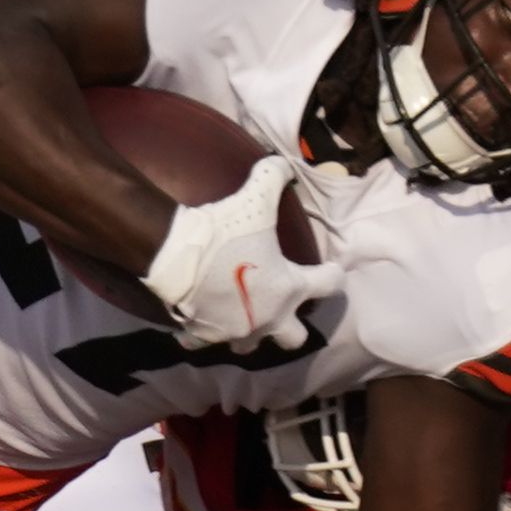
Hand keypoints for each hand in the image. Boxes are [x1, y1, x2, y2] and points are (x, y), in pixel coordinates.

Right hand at [137, 156, 339, 351]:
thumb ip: (274, 177)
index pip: (329, 286)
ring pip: (250, 346)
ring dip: (250, 331)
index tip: (330, 269)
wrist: (178, 257)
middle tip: (283, 306)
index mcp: (289, 289)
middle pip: (295, 339)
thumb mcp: (255, 197)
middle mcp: (269, 319)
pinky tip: (201, 316)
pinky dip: (206, 331)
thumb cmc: (225, 233)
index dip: (333, 275)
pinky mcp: (206, 337)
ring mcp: (237, 332)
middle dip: (293, 326)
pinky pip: (207, 341)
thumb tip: (283, 164)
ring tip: (241, 313)